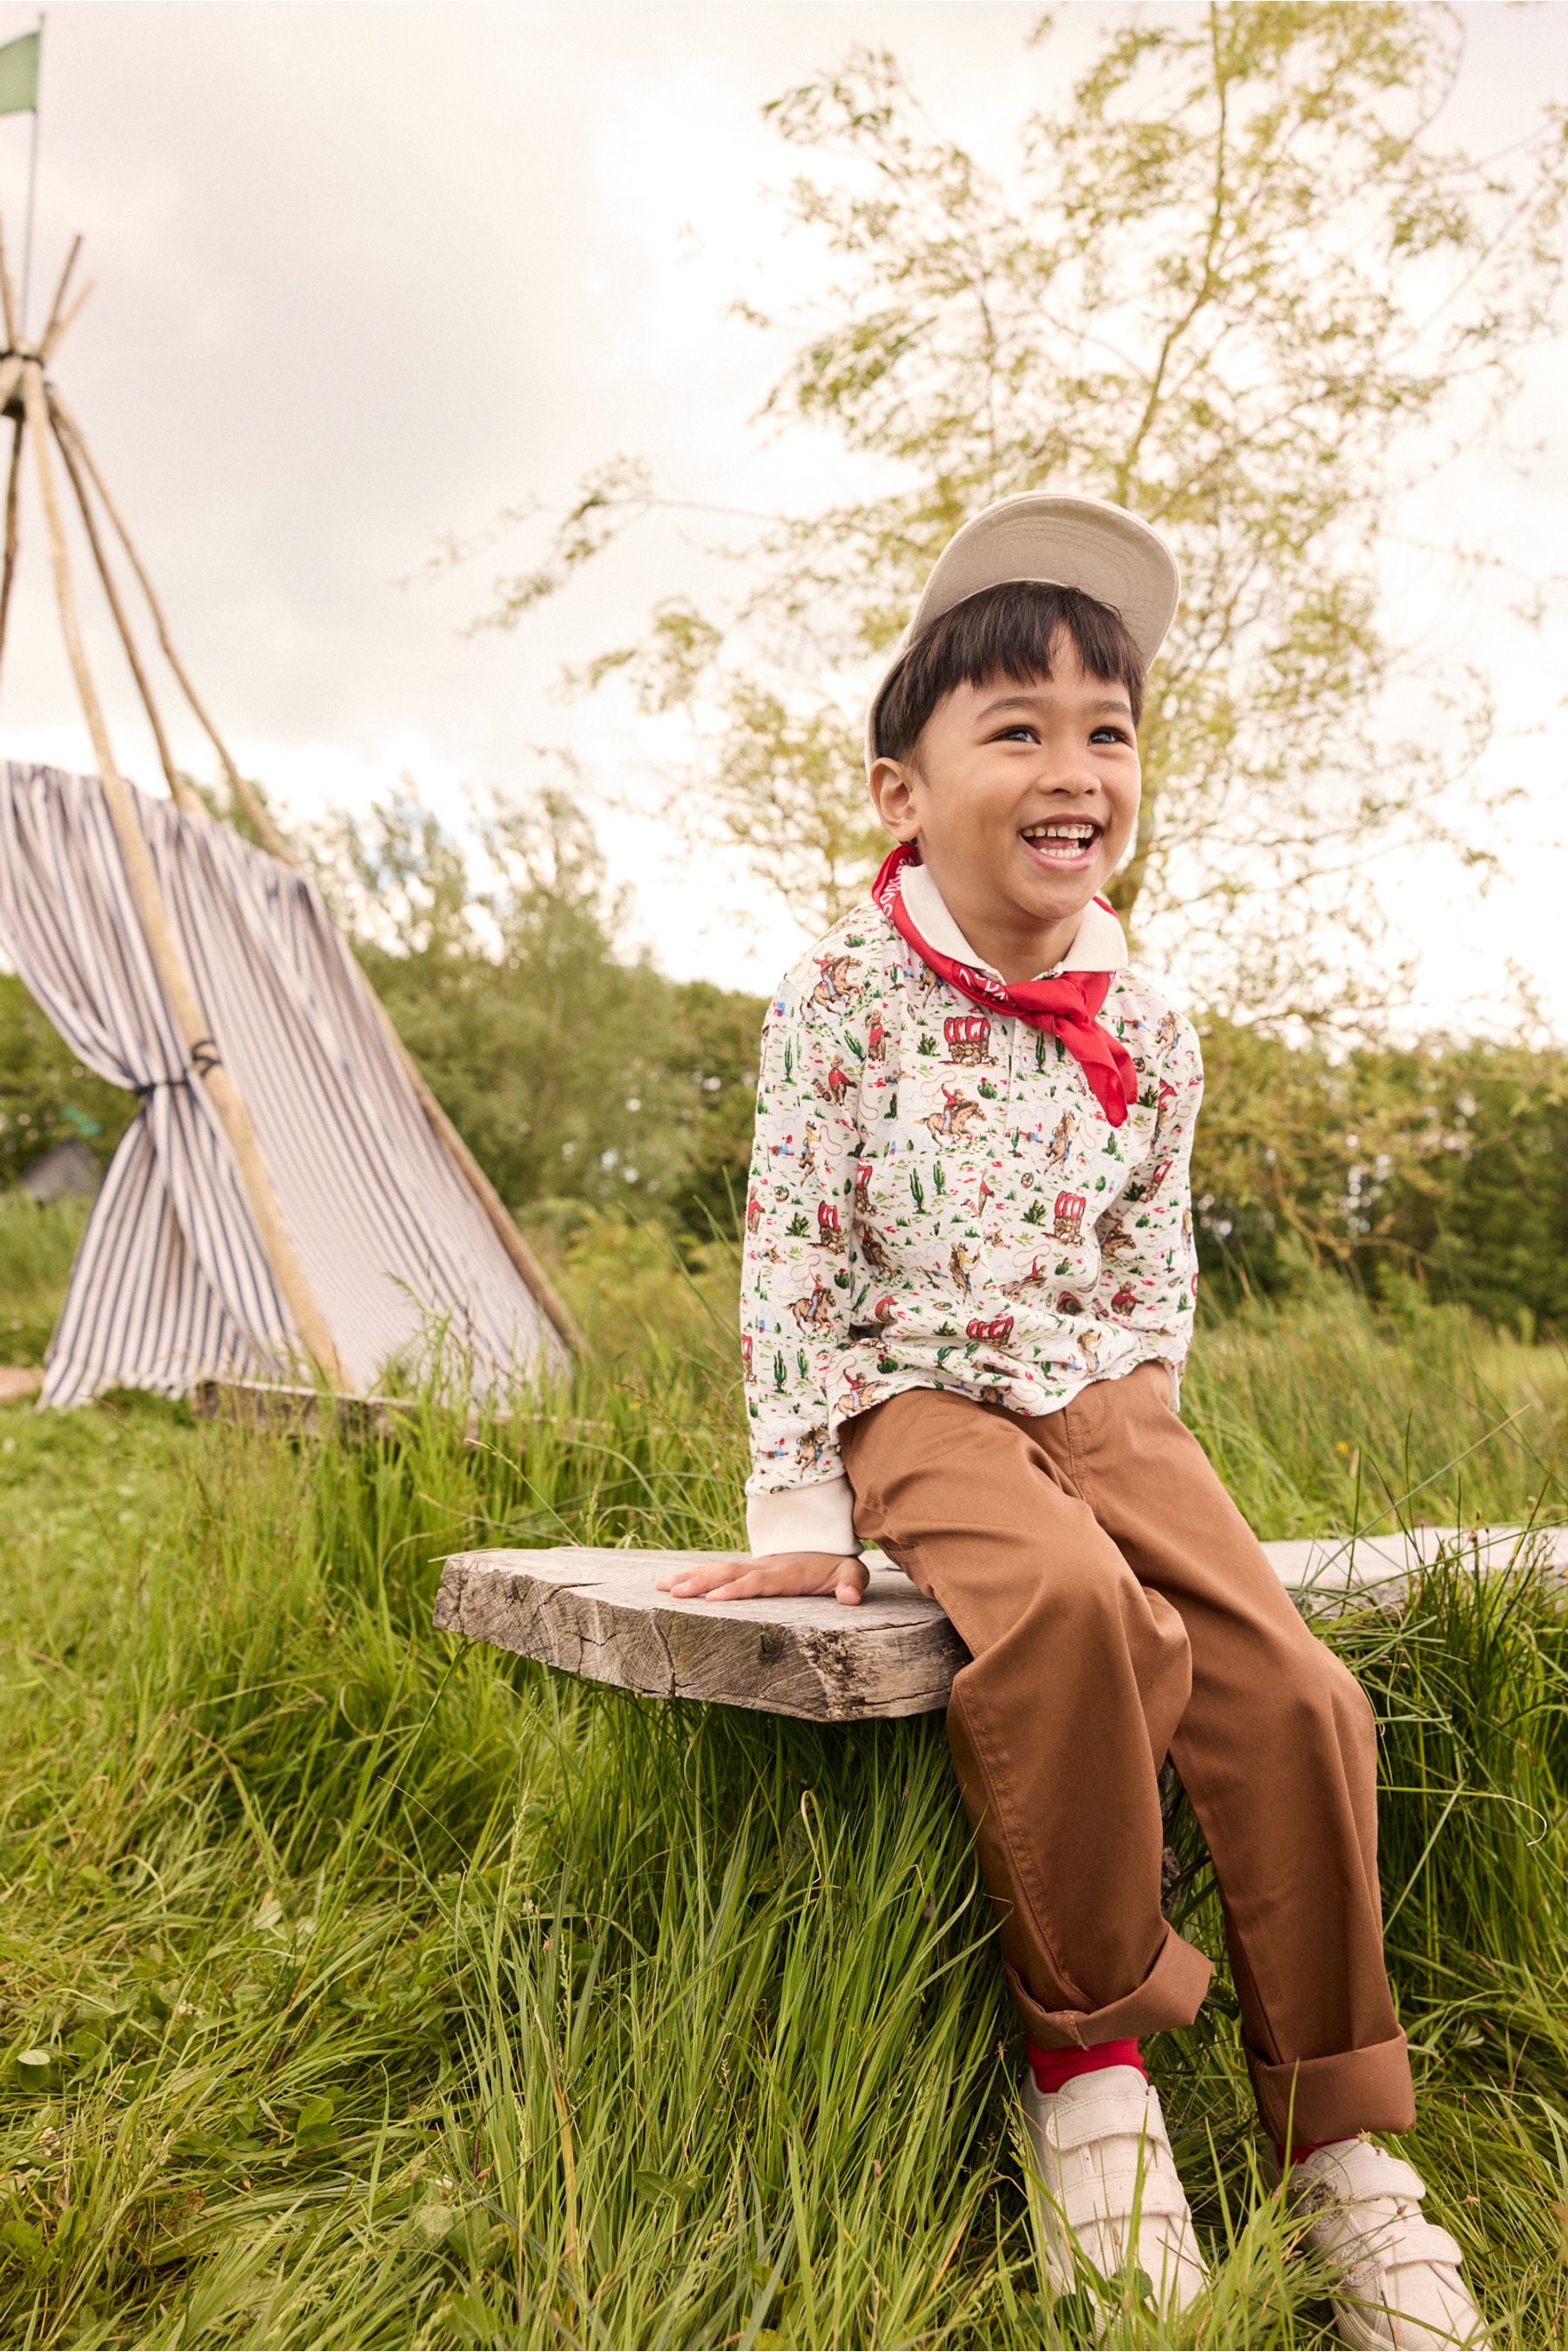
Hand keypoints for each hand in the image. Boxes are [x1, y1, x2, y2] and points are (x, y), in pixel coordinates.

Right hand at [655, 1551, 868, 1605]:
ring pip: (717, 1570)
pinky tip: (671, 1583)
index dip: (737, 1589)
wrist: (827, 1544)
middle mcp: (764, 1567)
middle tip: (672, 1592)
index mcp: (786, 1573)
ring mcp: (753, 1566)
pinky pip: (716, 1571)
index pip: (758, 1581)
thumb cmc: (838, 1566)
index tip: (713, 1599)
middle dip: (701, 1583)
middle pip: (728, 1573)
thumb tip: (851, 1598)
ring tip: (661, 1587)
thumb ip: (852, 1585)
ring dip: (690, 1578)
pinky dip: (693, 1575)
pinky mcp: (746, 1570)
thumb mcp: (851, 1574)